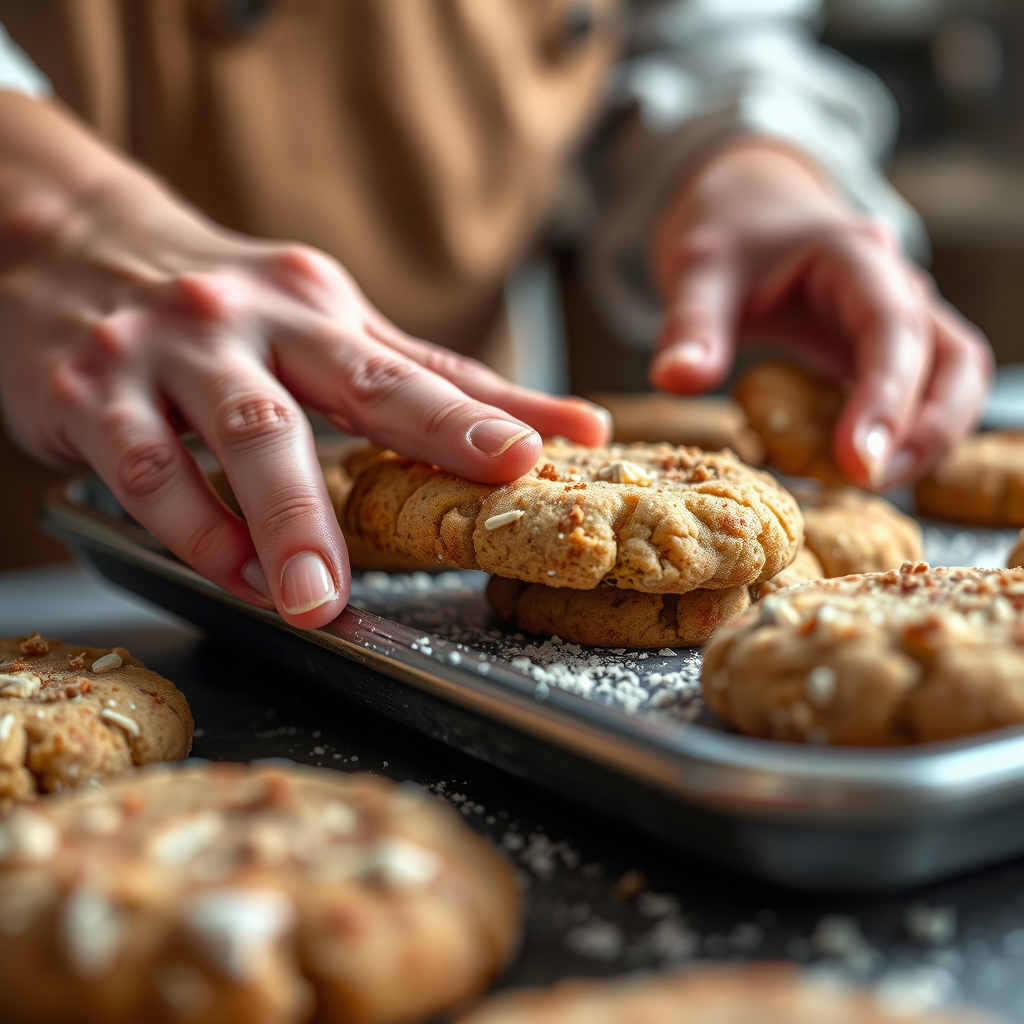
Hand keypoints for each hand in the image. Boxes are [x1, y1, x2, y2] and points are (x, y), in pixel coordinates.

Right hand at [0, 94, 609, 628]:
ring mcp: (165, 350)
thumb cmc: (229, 308)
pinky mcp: (90, 390)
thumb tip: (568, 425)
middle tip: (440, 541)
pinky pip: (146, 469)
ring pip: (237, 437)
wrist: (69, 245)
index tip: (532, 457)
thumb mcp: (329, 325)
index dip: (472, 416)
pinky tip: (232, 571)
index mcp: (319, 306)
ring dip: (279, 524)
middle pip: (329, 396)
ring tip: (312, 600)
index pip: (408, 372)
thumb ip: (437, 382)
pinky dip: (192, 527)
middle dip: (390, 467)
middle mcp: (248, 319)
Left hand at [650, 140, 992, 486]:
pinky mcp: (891, 351)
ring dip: (929, 438)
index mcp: (854, 257)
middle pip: (955, 360)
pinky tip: (857, 467)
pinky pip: (924, 394)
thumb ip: (690, 325)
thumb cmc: (730, 234)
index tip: (858, 463)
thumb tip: (674, 380)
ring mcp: (903, 319)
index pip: (893, 329)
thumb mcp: (700, 270)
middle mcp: (896, 286)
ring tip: (869, 484)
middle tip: (869, 482)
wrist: (749, 206)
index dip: (884, 399)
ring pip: (955, 379)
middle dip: (926, 429)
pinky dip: (905, 435)